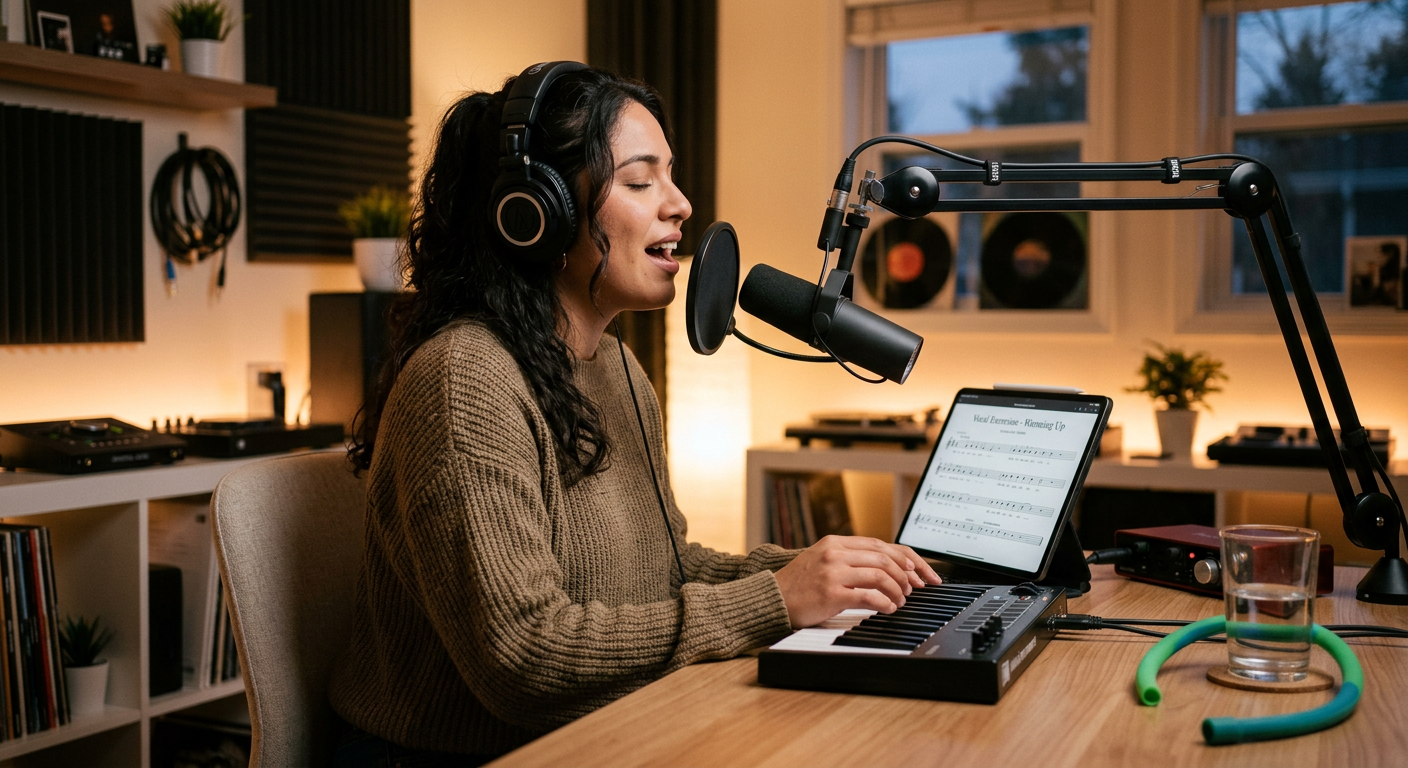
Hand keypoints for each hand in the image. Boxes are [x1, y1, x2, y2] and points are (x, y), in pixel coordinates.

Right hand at [773, 536, 941, 628]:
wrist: (772, 599)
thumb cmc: (799, 585)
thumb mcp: (823, 561)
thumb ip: (850, 558)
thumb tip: (888, 566)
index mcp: (836, 543)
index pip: (882, 544)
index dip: (907, 558)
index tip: (921, 571)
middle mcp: (835, 553)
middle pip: (885, 558)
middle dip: (908, 573)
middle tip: (916, 588)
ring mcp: (833, 572)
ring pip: (880, 575)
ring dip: (898, 589)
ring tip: (901, 600)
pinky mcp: (831, 594)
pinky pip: (869, 596)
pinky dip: (885, 602)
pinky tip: (889, 609)